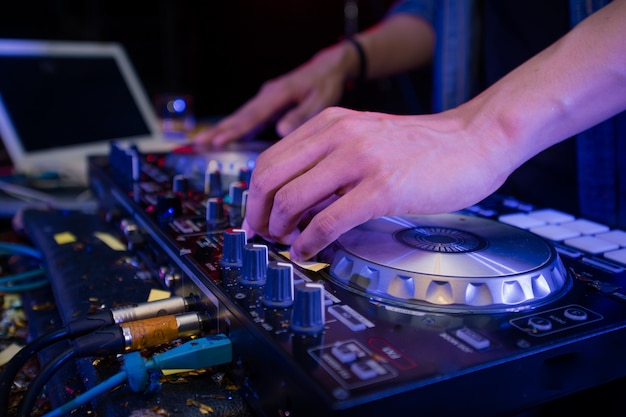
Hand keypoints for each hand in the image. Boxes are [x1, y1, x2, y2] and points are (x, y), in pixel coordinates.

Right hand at [194, 42, 355, 147]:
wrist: (328, 69)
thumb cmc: (326, 84)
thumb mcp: (320, 99)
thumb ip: (300, 115)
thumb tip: (281, 131)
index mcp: (277, 95)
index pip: (252, 116)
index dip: (235, 130)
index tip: (218, 141)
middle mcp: (267, 95)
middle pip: (239, 116)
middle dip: (219, 130)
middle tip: (198, 143)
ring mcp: (266, 99)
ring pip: (241, 116)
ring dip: (222, 128)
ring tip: (202, 142)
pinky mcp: (268, 103)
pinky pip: (248, 117)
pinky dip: (235, 126)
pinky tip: (225, 136)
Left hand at [242, 106, 513, 260]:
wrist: (474, 141)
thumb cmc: (423, 146)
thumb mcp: (365, 138)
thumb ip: (330, 158)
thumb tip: (296, 197)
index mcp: (331, 123)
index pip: (270, 159)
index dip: (254, 195)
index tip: (255, 217)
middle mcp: (338, 136)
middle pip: (270, 178)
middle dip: (257, 214)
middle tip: (262, 235)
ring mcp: (360, 161)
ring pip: (292, 199)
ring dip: (279, 230)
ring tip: (285, 244)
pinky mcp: (381, 189)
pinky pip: (327, 222)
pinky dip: (308, 243)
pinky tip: (308, 252)